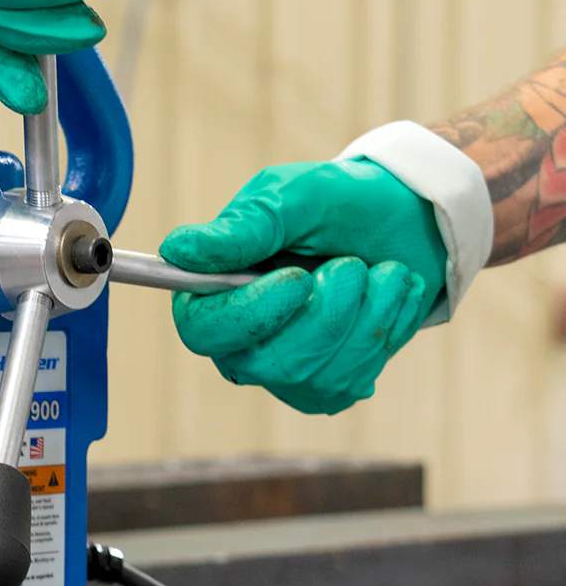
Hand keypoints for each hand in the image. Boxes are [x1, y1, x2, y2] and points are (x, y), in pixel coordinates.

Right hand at [160, 158, 448, 414]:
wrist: (406, 221)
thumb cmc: (339, 203)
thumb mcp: (294, 198)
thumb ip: (243, 228)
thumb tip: (178, 250)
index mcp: (211, 291)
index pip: (202, 330)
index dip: (251, 314)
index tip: (298, 278)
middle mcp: (238, 339)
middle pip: (267, 362)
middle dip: (326, 313)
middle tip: (352, 266)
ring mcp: (282, 370)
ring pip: (315, 375)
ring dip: (365, 316)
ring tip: (379, 273)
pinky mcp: (325, 387)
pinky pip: (350, 381)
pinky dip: (382, 332)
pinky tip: (385, 300)